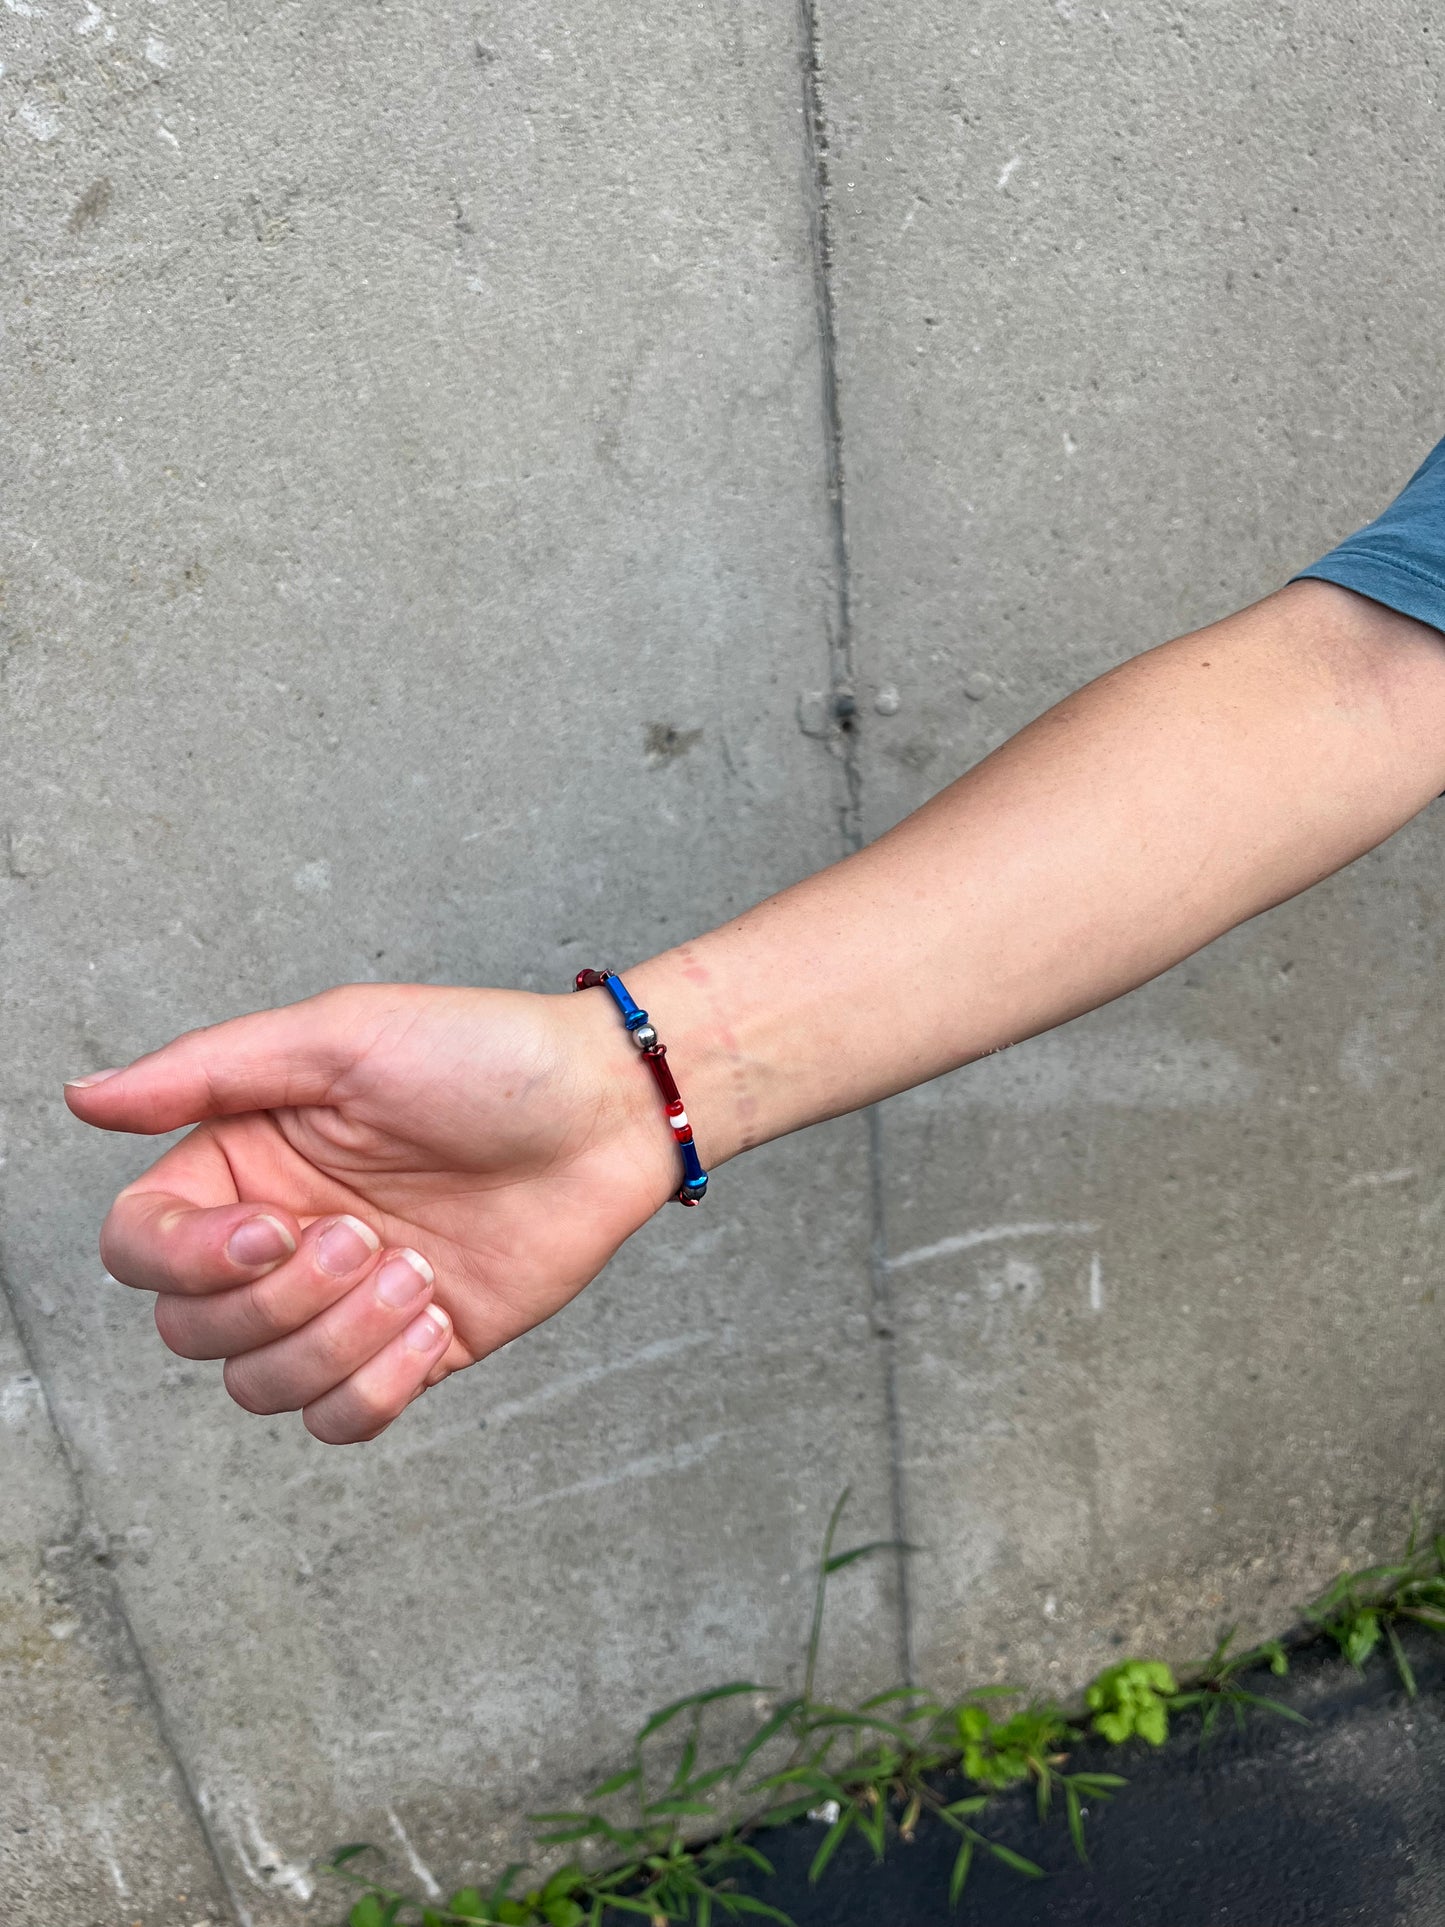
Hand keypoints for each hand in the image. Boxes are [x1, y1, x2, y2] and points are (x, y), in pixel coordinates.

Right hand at [64, 984, 680, 1443]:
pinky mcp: (410, 1352)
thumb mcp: (341, 1039)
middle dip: (277, 1302)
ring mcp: (345, 1304)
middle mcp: (282, 1239)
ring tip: (415, 1271)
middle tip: (366, 1236)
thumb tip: (84, 1096)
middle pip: (191, 1331)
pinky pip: (340, 1422)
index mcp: (247, 1161)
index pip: (139, 1246)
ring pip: (261, 1387)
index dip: (184, 1260)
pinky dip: (377, 1386)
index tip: (271, 1228)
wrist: (606, 1112)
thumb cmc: (483, 1056)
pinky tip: (435, 1317)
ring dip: (336, 1341)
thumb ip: (208, 1072)